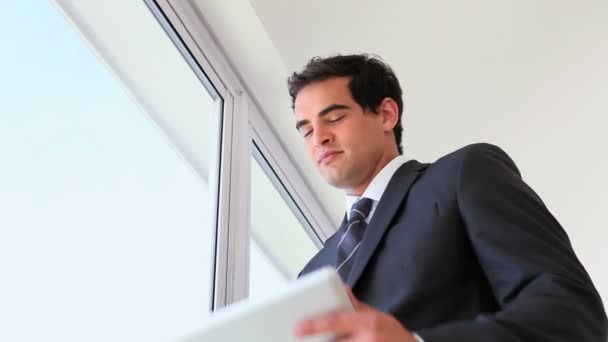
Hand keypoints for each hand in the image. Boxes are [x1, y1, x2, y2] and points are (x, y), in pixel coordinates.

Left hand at [293, 286, 417, 340]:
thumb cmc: (394, 334)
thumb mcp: (377, 314)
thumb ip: (356, 305)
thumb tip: (342, 288)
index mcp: (368, 323)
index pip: (336, 321)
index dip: (315, 324)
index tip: (297, 327)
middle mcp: (365, 340)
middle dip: (316, 340)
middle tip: (297, 336)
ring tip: (307, 339)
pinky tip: (323, 341)